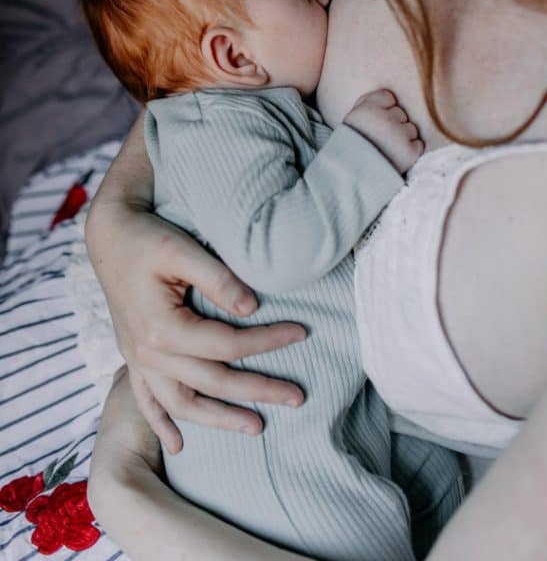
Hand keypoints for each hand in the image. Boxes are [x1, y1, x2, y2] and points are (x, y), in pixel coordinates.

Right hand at [86, 202, 306, 454]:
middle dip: (258, 391)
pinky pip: (146, 402)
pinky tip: (178, 447)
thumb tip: (252, 308)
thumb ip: (218, 279)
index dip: (268, 342)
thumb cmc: (147, 238)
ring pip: (181, 405)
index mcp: (162, 328)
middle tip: (298, 398)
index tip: (302, 333)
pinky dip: (161, 425)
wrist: (109, 236)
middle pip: (212, 382)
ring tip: (256, 427)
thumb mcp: (182, 250)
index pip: (228, 345)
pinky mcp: (133, 357)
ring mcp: (137, 359)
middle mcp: (148, 352)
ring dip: (219, 420)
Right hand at [344, 89, 423, 173]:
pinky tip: (396, 157)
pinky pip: (419, 144)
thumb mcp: (352, 118)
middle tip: (381, 139)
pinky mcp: (409, 152)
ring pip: (412, 128)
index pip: (388, 97)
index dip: (383, 110)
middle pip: (401, 113)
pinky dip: (411, 151)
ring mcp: (399, 135)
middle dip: (394, 124)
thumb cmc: (353, 146)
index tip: (374, 123)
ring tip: (388, 149)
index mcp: (367, 109)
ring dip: (404, 137)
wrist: (352, 177)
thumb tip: (391, 95)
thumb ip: (368, 102)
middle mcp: (384, 119)